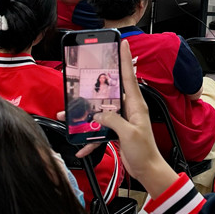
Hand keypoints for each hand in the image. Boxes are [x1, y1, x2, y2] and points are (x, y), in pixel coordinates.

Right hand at [92, 40, 177, 196]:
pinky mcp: (116, 130)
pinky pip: (99, 130)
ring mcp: (122, 119)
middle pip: (109, 92)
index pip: (130, 77)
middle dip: (94, 87)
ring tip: (66, 116)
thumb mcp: (129, 133)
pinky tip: (80, 146)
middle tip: (81, 78)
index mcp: (136, 105)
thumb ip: (113, 120)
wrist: (147, 169)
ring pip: (99, 111)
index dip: (126, 60)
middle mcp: (129, 109)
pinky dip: (90, 138)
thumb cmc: (144, 151)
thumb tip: (99, 113)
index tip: (124, 44)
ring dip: (84, 116)